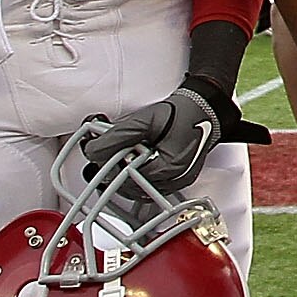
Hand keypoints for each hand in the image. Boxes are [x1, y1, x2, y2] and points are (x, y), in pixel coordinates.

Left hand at [77, 74, 263, 192]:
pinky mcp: (176, 179)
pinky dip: (138, 174)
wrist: (204, 107)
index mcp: (170, 167)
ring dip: (126, 173)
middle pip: (132, 187)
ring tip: (127, 152)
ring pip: (139, 188)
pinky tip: (136, 158)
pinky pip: (149, 185)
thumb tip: (92, 150)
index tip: (103, 150)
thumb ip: (115, 136)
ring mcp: (177, 181)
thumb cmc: (181, 112)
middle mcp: (176, 180)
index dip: (110, 164)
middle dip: (116, 169)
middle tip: (113, 150)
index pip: (127, 178)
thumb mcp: (143, 120)